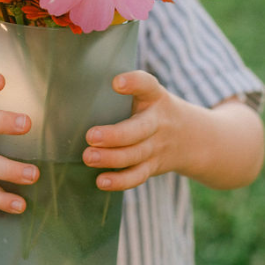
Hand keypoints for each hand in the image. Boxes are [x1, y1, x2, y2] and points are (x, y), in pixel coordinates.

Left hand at [83, 70, 193, 190]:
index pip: (147, 85)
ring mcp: (157, 146)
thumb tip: (72, 91)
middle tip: (91, 136)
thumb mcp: (147, 94)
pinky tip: (101, 181)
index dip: (134, 83)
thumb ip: (122, 92)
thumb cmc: (152, 109)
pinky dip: (120, 181)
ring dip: (111, 158)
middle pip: (139, 129)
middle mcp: (158, 121)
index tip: (117, 83)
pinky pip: (138, 175)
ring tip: (88, 157)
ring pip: (136, 154)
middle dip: (115, 135)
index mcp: (154, 96)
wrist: (192, 137)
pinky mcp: (153, 165)